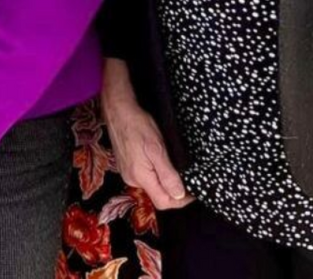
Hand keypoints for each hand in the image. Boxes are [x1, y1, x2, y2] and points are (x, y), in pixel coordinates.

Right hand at [101, 59, 189, 209]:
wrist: (118, 110)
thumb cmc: (139, 126)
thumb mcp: (157, 149)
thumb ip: (167, 175)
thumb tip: (178, 195)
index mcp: (140, 177)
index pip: (164, 202)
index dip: (181, 201)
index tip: (194, 192)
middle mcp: (132, 179)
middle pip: (158, 196)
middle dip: (174, 192)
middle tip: (189, 180)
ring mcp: (127, 173)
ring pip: (152, 187)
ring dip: (166, 183)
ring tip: (177, 170)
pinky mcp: (126, 166)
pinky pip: (145, 178)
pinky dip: (156, 175)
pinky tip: (161, 163)